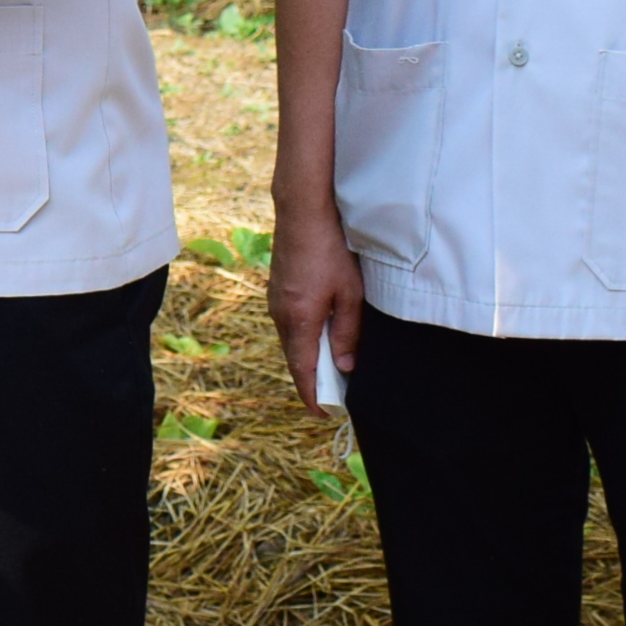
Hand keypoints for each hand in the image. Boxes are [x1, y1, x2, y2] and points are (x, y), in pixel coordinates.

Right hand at [267, 202, 364, 412]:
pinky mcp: (277, 290)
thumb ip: (347, 333)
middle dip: (312, 380)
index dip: (313, 396)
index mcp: (299, 319)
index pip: (303, 370)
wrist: (303, 211)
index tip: (324, 414)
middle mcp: (281, 314)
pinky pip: (289, 325)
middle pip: (294, 359)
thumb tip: (345, 367)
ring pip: (291, 341)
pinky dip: (303, 339)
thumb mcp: (350, 294)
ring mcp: (275, 301)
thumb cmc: (332, 249)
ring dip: (309, 358)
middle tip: (334, 396)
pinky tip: (321, 336)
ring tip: (332, 368)